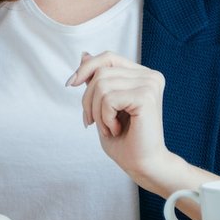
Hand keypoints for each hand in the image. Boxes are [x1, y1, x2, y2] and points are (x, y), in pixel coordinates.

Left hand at [67, 51, 171, 182]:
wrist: (143, 165)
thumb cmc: (125, 141)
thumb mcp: (103, 105)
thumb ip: (97, 80)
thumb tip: (84, 54)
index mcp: (142, 75)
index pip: (108, 57)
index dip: (86, 68)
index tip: (70, 84)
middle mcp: (150, 76)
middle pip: (101, 71)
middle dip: (88, 99)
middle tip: (92, 122)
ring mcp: (150, 84)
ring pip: (102, 85)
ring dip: (97, 112)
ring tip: (109, 127)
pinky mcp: (146, 96)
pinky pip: (109, 99)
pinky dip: (105, 118)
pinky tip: (116, 129)